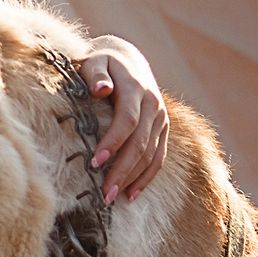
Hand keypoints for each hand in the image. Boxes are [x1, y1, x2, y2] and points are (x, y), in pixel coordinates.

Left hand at [76, 35, 167, 203]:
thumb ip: (96, 74)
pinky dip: (146, 177)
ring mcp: (161, 119)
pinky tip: (132, 194)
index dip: (113, 142)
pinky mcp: (162, 129)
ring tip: (112, 197)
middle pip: (140, 143)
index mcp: (136, 89)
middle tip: (104, 193)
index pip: (128, 120)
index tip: (95, 162)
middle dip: (122, 170)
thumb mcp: (96, 60)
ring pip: (151, 154)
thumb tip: (101, 89)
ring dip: (133, 178)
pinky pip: (158, 157)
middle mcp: (153, 105)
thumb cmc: (102, 62)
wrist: (127, 58)